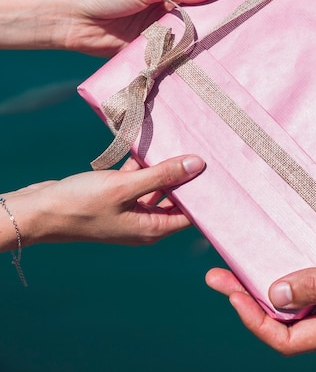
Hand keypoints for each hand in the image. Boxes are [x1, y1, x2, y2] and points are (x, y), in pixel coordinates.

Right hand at [4, 154, 205, 246]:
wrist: (38, 210)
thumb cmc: (81, 204)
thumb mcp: (126, 188)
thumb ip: (162, 176)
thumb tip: (198, 165)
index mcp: (151, 229)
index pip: (191, 214)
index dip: (206, 195)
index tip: (221, 174)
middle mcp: (144, 222)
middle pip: (176, 198)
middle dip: (187, 177)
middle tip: (206, 151)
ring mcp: (129, 210)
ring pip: (156, 185)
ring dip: (163, 167)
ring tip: (182, 142)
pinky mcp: (116, 197)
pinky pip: (137, 179)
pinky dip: (142, 165)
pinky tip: (149, 145)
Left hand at [62, 0, 226, 55]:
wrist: (74, 21)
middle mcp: (169, 1)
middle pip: (203, 1)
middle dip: (224, 4)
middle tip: (251, 8)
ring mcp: (164, 24)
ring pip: (195, 26)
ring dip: (211, 29)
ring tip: (237, 32)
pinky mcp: (156, 45)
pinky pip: (179, 48)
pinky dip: (193, 51)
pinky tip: (210, 54)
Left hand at [206, 210, 315, 354]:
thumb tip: (274, 296)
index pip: (286, 337)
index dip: (251, 317)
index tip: (227, 288)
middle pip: (287, 314)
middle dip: (250, 295)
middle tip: (220, 269)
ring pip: (302, 289)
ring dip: (273, 273)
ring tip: (245, 252)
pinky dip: (299, 255)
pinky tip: (287, 234)